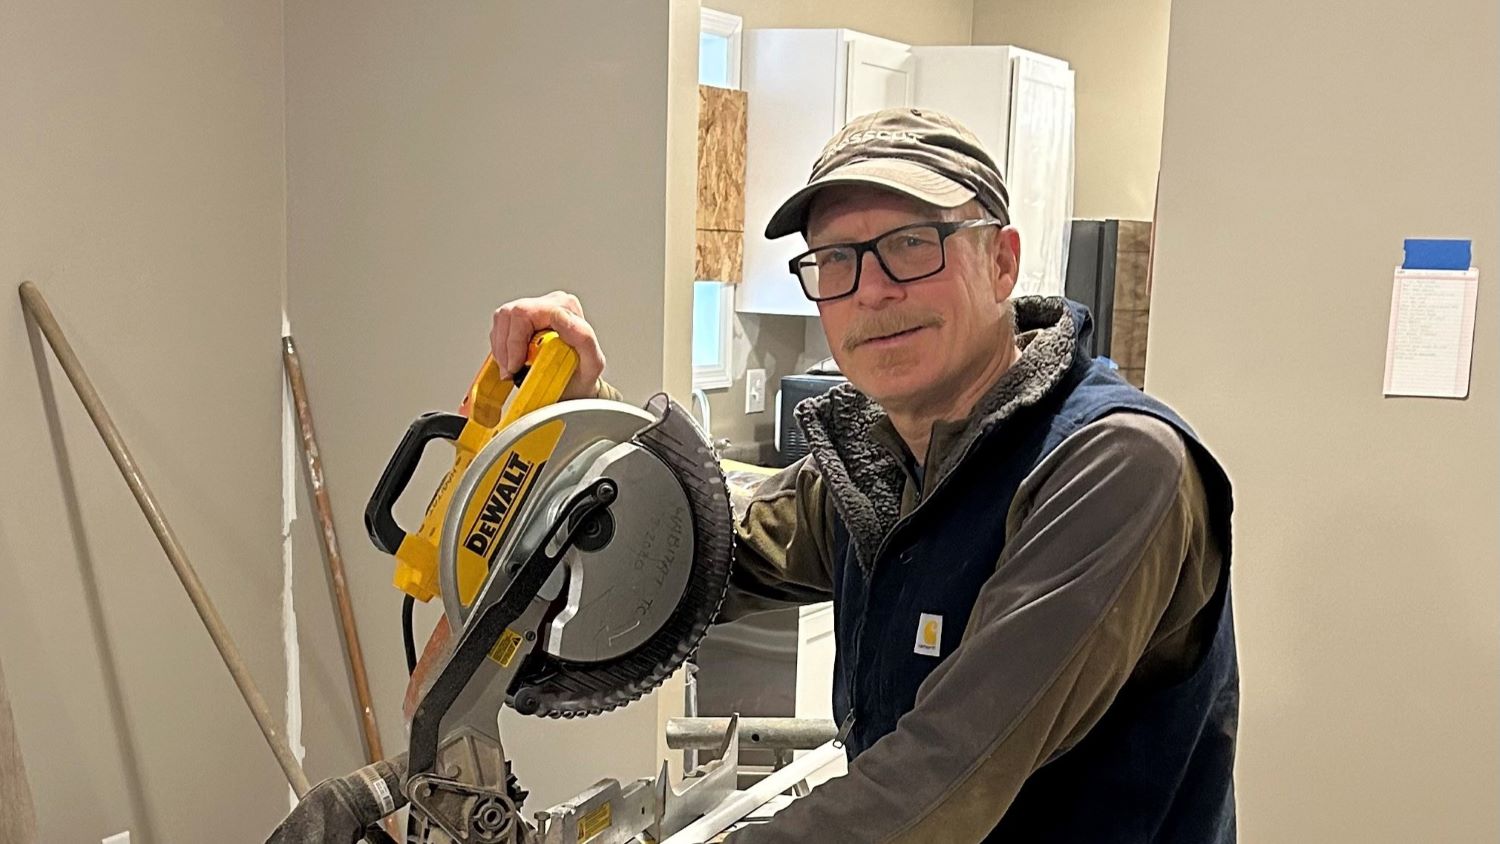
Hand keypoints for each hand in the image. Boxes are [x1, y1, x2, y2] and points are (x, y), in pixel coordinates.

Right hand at [489, 291, 606, 399]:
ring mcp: (533, 310)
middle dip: (507, 347)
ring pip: (502, 320)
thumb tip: (561, 317)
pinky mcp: (520, 320)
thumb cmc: (583, 375)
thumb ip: (583, 337)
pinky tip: (513, 362)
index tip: (518, 364)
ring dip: (502, 349)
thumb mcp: (593, 363)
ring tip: (514, 368)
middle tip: (514, 370)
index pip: (527, 312)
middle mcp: (549, 304)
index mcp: (565, 307)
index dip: (516, 340)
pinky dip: (501, 350)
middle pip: (511, 314)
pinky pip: (499, 328)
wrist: (576, 386)